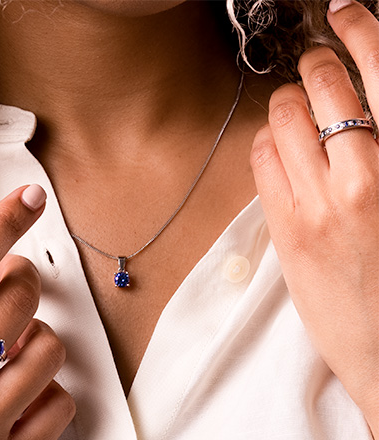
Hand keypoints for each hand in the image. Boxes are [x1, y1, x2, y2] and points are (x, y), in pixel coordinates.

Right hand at [0, 185, 75, 439]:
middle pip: (19, 300)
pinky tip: (28, 390)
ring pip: (49, 349)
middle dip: (25, 278)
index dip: (3, 222)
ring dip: (39, 334)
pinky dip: (51, 391)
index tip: (29, 199)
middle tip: (16, 281)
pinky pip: (58, 409)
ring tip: (18, 341)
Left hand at [250, 0, 378, 439]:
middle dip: (313, 68)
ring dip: (283, 103)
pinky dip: (264, 142)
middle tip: (315, 67)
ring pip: (281, 122)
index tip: (346, 15)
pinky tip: (275, 146)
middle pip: (321, 90)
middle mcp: (362, 179)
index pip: (377, 76)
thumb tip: (361, 116)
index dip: (359, 33)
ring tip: (292, 108)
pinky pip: (261, 163)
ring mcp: (316, 206)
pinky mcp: (284, 230)